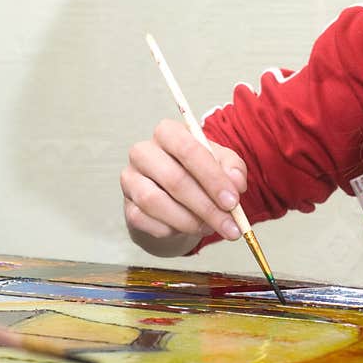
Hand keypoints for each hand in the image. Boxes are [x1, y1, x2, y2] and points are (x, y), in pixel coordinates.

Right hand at [120, 119, 248, 255]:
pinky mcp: (127, 206)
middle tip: (229, 225)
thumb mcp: (222, 164)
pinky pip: (147, 222)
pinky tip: (189, 228)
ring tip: (210, 227)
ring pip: (156, 203)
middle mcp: (143, 152)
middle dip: (206, 207)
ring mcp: (130, 179)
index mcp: (168, 132)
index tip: (233, 201)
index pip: (188, 149)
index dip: (212, 177)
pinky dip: (172, 230)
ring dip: (189, 221)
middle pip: (173, 179)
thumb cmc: (200, 173)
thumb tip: (236, 183)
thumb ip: (233, 169)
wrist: (176, 198)